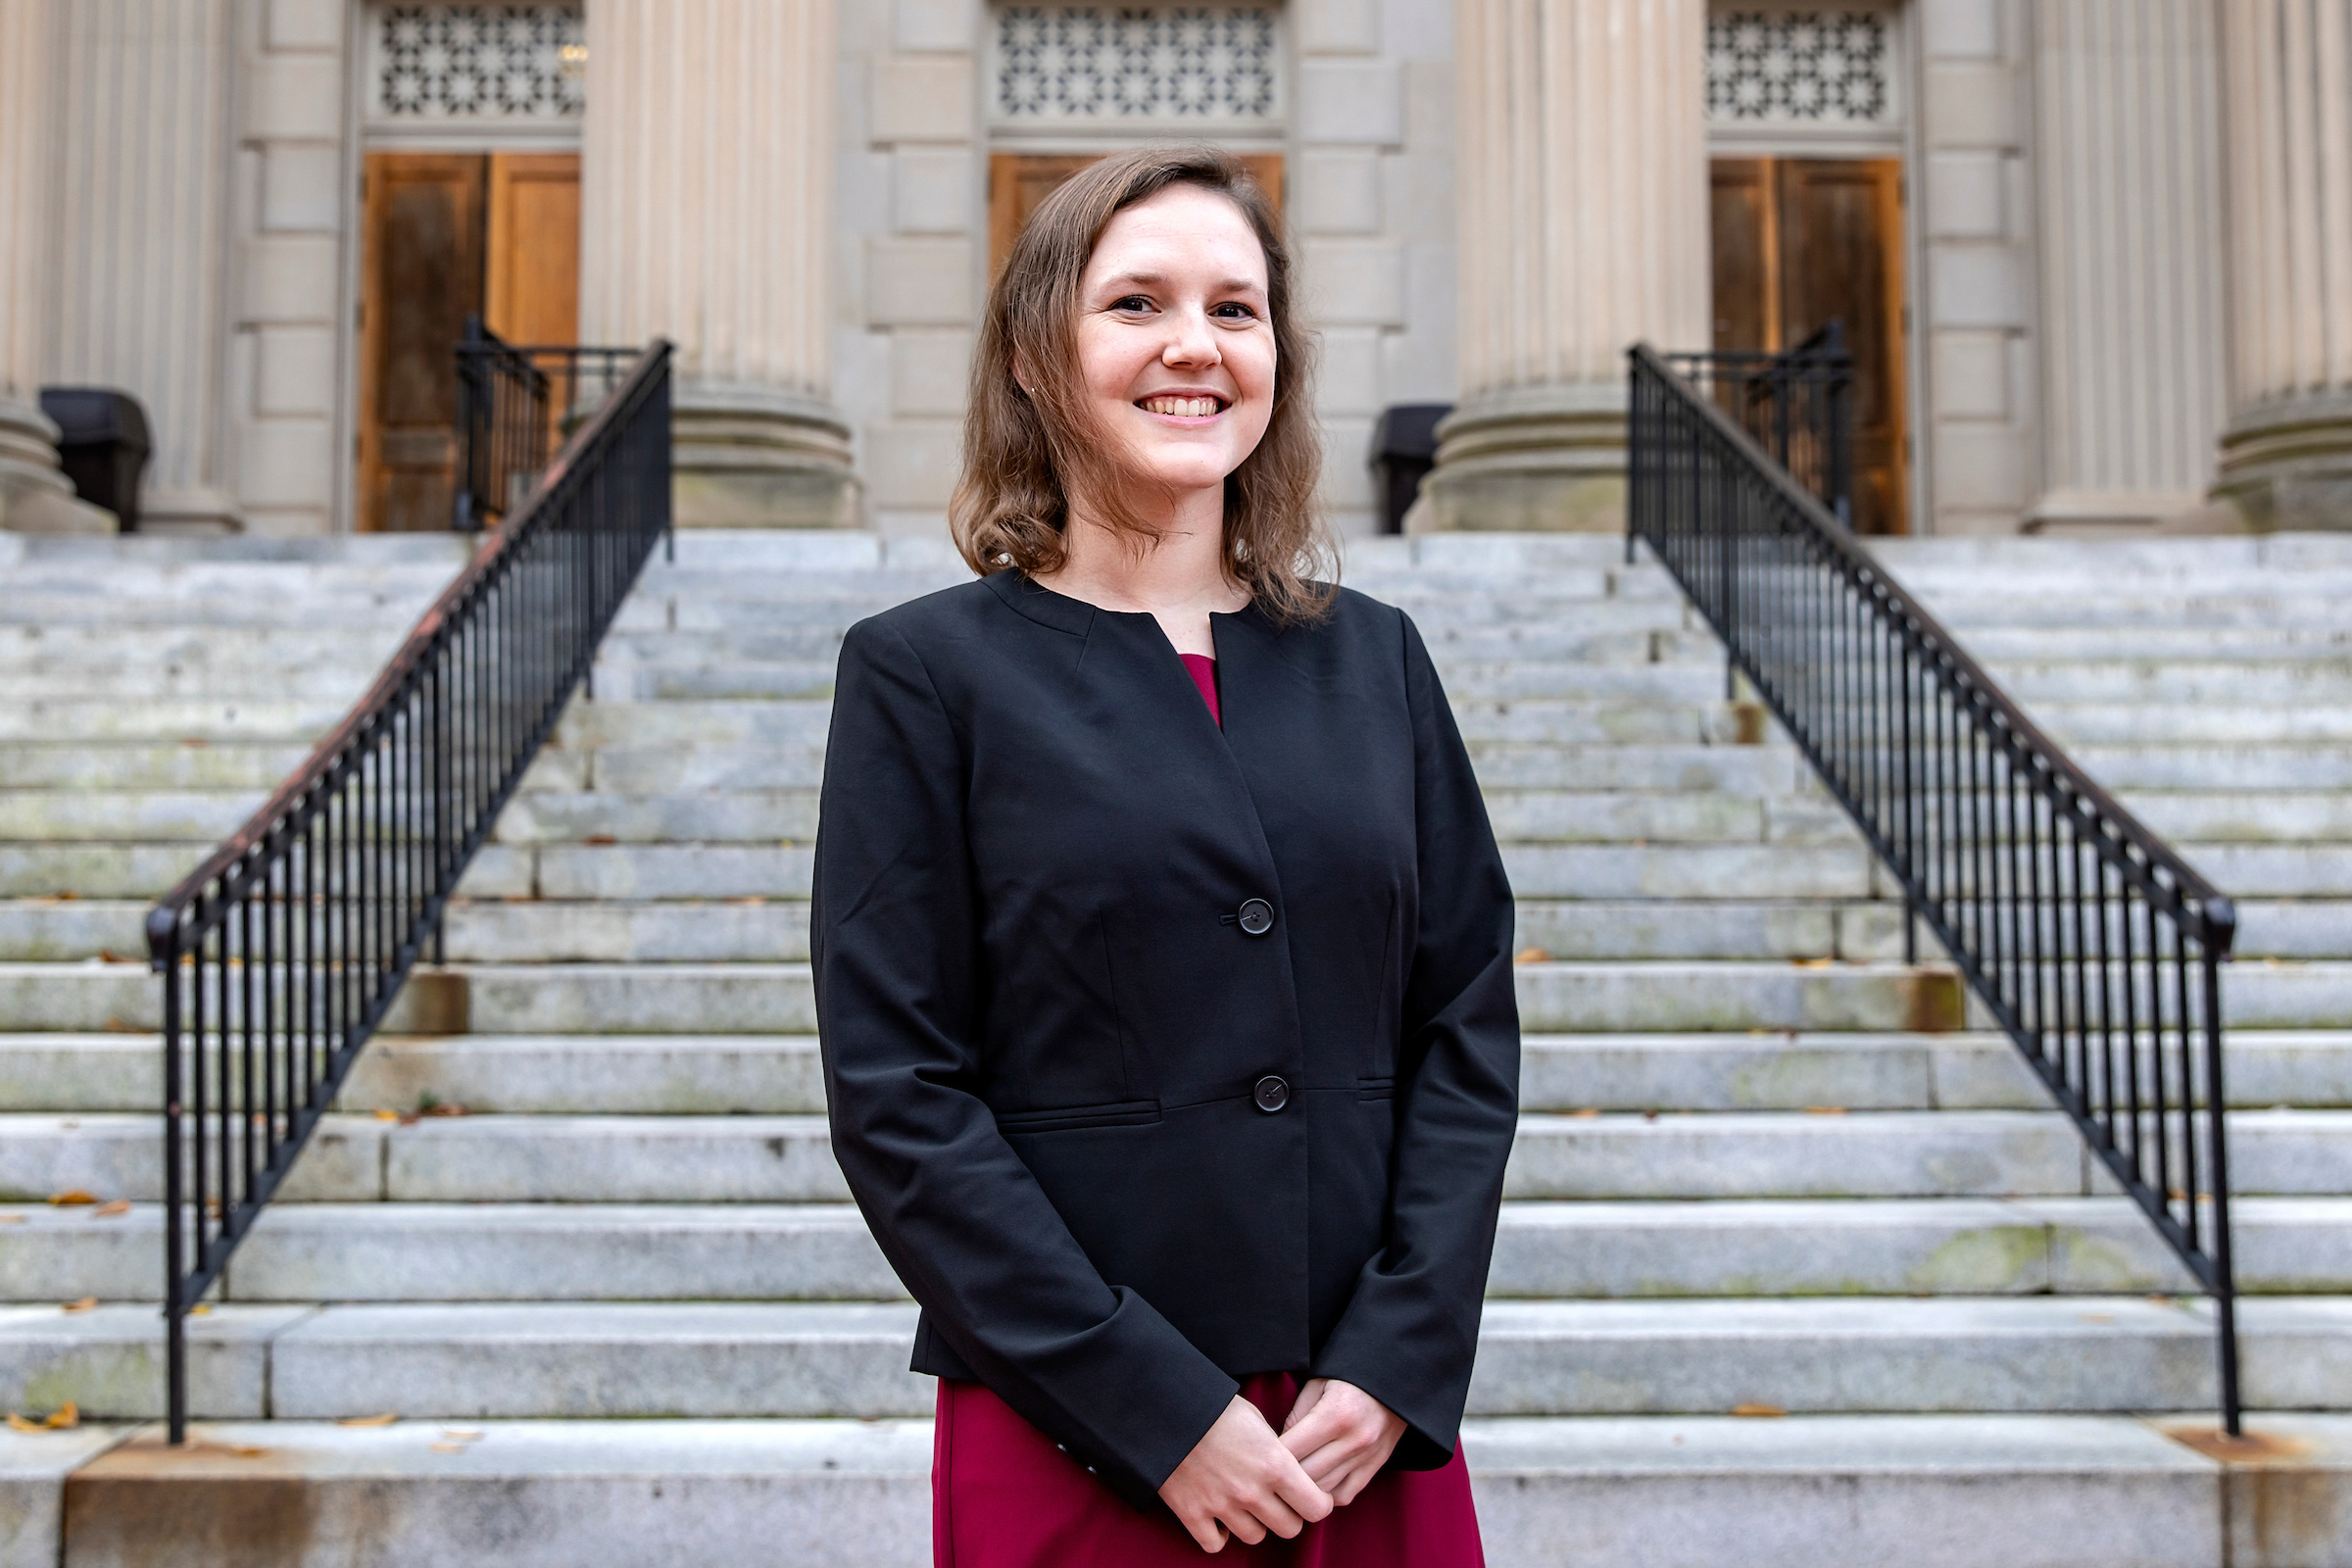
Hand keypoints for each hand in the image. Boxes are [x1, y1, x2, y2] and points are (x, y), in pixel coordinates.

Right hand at [1158, 1394, 1334, 1551]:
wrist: (1166, 1407)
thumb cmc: (1215, 1406)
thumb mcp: (1257, 1419)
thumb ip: (1276, 1451)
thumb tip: (1288, 1471)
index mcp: (1275, 1465)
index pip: (1316, 1508)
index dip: (1317, 1503)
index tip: (1311, 1496)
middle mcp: (1252, 1492)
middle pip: (1290, 1528)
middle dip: (1288, 1514)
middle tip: (1277, 1499)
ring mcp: (1222, 1506)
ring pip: (1255, 1537)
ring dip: (1254, 1522)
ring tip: (1244, 1502)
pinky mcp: (1192, 1514)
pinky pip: (1216, 1544)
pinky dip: (1219, 1534)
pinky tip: (1218, 1515)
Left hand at [1279, 1378, 1406, 1505]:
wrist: (1396, 1378)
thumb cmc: (1350, 1374)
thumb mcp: (1318, 1383)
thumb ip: (1297, 1416)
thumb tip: (1280, 1449)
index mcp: (1336, 1414)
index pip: (1292, 1449)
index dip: (1268, 1456)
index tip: (1256, 1456)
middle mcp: (1354, 1439)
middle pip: (1306, 1475)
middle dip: (1282, 1476)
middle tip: (1267, 1472)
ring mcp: (1367, 1456)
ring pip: (1323, 1490)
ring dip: (1303, 1489)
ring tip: (1287, 1480)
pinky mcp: (1376, 1466)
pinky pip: (1345, 1495)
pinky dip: (1326, 1495)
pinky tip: (1315, 1484)